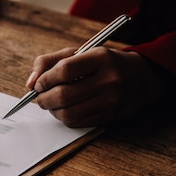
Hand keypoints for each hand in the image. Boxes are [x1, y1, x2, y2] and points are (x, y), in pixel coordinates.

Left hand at [26, 47, 165, 127]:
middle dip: (44, 98)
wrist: (144, 77)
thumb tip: (30, 83)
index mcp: (100, 58)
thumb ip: (50, 61)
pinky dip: (65, 118)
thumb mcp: (81, 52)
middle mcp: (108, 79)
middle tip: (40, 97)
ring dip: (52, 111)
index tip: (38, 84)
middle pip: (64, 95)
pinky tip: (65, 110)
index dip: (45, 79)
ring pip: (69, 113)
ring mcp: (111, 100)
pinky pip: (78, 123)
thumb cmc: (105, 63)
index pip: (64, 70)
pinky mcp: (111, 116)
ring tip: (51, 104)